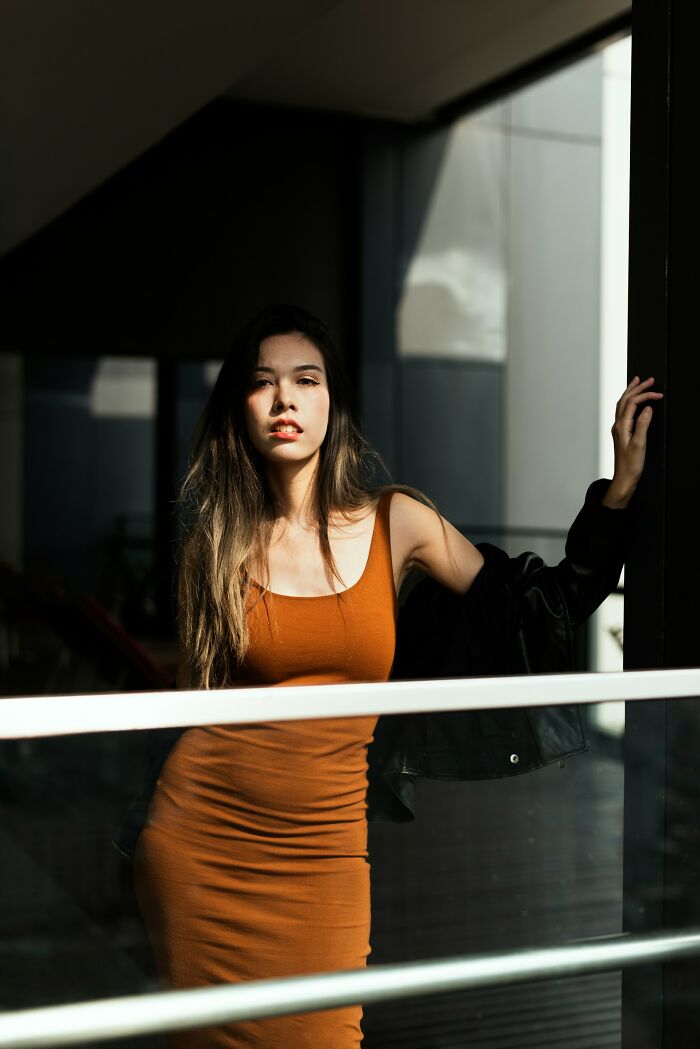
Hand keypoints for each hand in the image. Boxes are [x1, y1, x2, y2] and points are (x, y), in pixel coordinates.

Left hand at [603, 376, 662, 507]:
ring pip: (622, 405)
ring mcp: (618, 429)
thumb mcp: (639, 444)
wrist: (624, 478)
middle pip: (625, 400)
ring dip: (630, 393)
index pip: (632, 403)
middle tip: (648, 379)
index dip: (645, 395)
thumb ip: (642, 424)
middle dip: (636, 388)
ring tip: (638, 383)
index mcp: (621, 426)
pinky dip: (629, 402)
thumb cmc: (631, 464)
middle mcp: (617, 425)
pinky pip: (624, 412)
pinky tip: (634, 403)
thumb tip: (647, 409)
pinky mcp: (621, 433)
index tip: (658, 393)